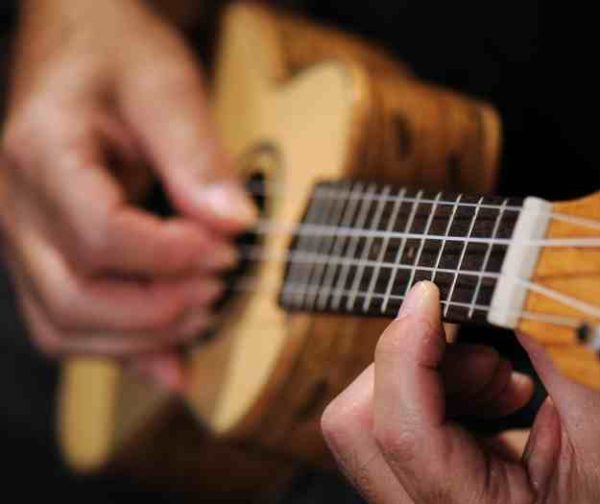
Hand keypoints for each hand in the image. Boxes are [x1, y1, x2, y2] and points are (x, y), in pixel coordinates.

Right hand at [0, 0, 255, 388]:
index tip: (228, 249)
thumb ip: (197, 154)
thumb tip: (235, 224)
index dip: (172, 257)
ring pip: (66, 329)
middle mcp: (14, 207)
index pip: (99, 235)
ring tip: (206, 308)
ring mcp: (21, 242)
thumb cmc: (116, 59)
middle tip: (222, 283)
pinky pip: (70, 328)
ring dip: (145, 338)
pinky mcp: (43, 261)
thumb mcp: (164, 85)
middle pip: (76, 299)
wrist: (79, 54)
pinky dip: (126, 350)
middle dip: (161, 308)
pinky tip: (176, 358)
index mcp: (39, 153)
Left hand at [322, 282, 599, 502]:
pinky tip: (502, 395)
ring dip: (436, 377)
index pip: (402, 431)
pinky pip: (400, 422)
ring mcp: (422, 501)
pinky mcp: (427, 484)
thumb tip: (495, 283)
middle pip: (358, 425)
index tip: (430, 295)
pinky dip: (443, 392)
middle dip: (416, 366)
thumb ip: (551, 350)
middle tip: (490, 359)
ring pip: (371, 419)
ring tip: (509, 381)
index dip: (405, 350)